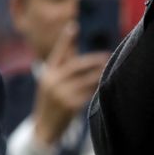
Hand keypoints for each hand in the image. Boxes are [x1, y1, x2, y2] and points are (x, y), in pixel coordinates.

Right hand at [32, 22, 108, 146]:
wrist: (44, 128)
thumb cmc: (52, 103)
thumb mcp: (51, 84)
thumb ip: (63, 70)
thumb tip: (82, 57)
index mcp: (47, 73)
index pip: (58, 53)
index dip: (66, 39)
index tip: (74, 26)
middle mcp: (52, 81)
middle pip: (76, 65)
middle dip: (93, 60)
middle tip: (106, 55)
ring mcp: (60, 93)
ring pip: (85, 79)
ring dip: (99, 74)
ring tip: (109, 68)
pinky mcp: (70, 105)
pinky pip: (88, 93)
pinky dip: (97, 88)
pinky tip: (105, 85)